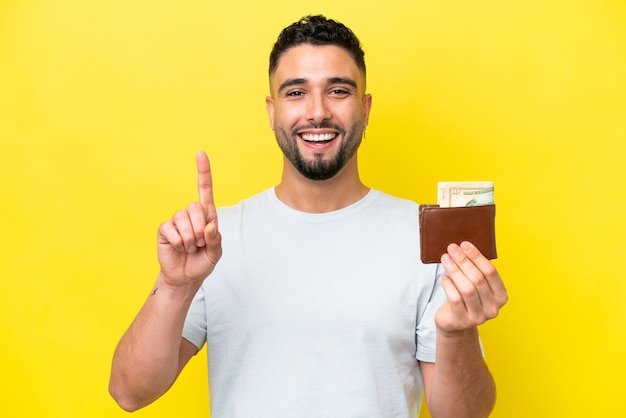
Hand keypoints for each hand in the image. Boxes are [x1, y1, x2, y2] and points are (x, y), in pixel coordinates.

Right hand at [156, 151, 221, 285]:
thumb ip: (215, 239)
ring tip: (189, 247)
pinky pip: (170, 229)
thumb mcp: (215, 253)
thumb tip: (209, 227)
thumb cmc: (202, 262)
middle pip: (195, 207)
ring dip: (189, 239)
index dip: (203, 172)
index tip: (200, 153)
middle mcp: (191, 214)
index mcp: (207, 216)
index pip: (205, 190)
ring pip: (182, 219)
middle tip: (199, 244)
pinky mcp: (165, 229)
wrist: (186, 277)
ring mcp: (176, 221)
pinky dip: (178, 242)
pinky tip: (178, 248)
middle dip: (199, 229)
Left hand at [435, 241, 506, 333]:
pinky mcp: (462, 321)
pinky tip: (444, 277)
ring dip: (455, 270)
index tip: (464, 244)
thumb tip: (462, 247)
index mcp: (501, 296)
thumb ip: (475, 270)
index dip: (477, 256)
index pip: (491, 272)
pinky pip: (455, 299)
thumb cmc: (466, 299)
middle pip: (478, 279)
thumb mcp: (475, 286)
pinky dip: (449, 285)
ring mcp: (478, 317)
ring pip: (467, 289)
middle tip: (452, 248)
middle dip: (463, 261)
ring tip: (445, 259)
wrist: (455, 323)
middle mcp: (493, 308)